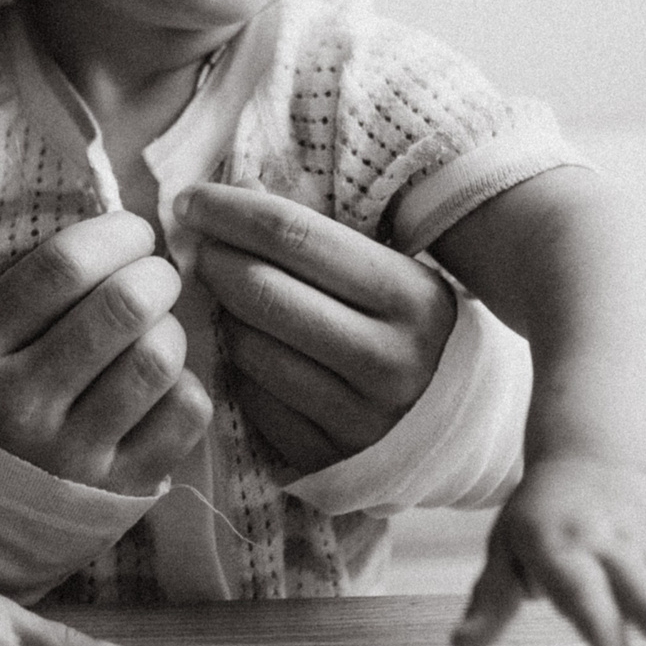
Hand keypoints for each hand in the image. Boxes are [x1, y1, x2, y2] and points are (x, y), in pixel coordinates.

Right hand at [0, 211, 209, 494]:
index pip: (64, 265)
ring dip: (172, 331)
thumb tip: (123, 232)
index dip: (117, 235)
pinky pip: (184, 413)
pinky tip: (163, 385)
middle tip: (156, 279)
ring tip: (157, 332)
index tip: (133, 235)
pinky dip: (186, 386)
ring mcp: (69, 452)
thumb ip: (32, 287)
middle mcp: (17, 402)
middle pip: (123, 306)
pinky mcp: (117, 488)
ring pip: (158, 358)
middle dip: (157, 276)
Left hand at [179, 184, 456, 474]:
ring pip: (250, 348)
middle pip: (262, 292)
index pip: (294, 234)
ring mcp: (359, 417)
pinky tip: (245, 347)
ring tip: (225, 299)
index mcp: (411, 295)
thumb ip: (320, 230)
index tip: (190, 200)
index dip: (230, 211)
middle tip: (196, 248)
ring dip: (222, 315)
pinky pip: (253, 400)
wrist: (455, 424)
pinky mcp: (329, 458)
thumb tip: (241, 187)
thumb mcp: (390, 268)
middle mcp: (389, 359)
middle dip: (214, 260)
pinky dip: (236, 367)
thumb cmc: (409, 326)